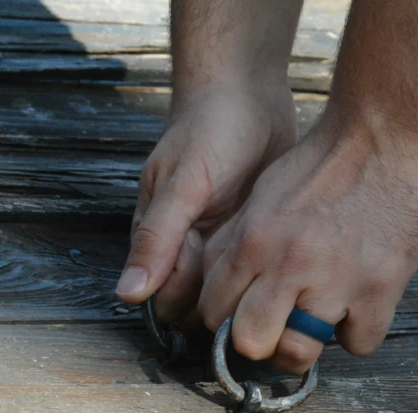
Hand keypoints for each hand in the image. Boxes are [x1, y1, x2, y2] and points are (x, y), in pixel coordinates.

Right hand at [115, 80, 297, 322]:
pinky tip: (290, 273)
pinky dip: (268, 275)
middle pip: (202, 305)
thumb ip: (158, 238)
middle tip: (265, 308)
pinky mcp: (250, 233)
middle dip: (228, 312)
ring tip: (282, 292)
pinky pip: (256, 268)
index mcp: (162, 241)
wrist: (245, 91)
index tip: (231, 316)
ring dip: (251, 297)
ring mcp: (222, 241)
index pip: (170, 302)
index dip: (195, 314)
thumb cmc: (207, 130)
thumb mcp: (183, 184)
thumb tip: (127, 293)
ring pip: (232, 291)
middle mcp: (190, 247)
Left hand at [197, 107, 417, 373]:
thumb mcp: (265, 192)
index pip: (213, 309)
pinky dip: (359, 331)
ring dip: (306, 343)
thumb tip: (218, 280)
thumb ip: (238, 240)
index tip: (244, 317)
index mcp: (253, 240)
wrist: (389, 134)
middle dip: (260, 342)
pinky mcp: (379, 289)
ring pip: (298, 354)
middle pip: (249, 343)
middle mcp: (287, 265)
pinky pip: (358, 345)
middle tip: (279, 326)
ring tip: (320, 318)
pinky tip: (362, 306)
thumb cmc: (327, 160)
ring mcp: (334, 281)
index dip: (226, 321)